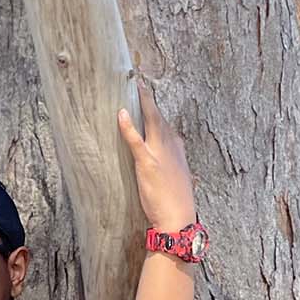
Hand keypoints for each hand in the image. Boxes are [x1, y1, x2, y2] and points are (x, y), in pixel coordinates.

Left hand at [116, 75, 196, 230]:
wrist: (177, 218)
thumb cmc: (176, 203)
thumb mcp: (179, 180)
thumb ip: (173, 168)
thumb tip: (170, 168)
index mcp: (178, 149)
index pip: (166, 125)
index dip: (156, 111)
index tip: (148, 97)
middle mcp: (171, 146)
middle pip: (159, 117)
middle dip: (149, 99)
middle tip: (139, 82)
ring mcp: (159, 152)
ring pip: (151, 120)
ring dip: (142, 103)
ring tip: (133, 86)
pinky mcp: (148, 162)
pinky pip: (136, 140)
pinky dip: (128, 126)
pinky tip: (121, 113)